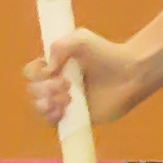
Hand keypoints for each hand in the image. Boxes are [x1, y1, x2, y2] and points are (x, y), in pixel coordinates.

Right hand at [22, 30, 142, 127]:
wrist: (130, 72)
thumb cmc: (107, 53)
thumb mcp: (80, 39)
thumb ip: (58, 46)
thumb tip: (48, 69)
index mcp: (55, 67)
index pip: (31, 73)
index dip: (37, 73)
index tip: (54, 70)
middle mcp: (57, 85)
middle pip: (33, 91)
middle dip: (45, 88)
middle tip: (67, 84)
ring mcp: (66, 102)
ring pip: (40, 107)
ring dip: (47, 103)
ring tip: (68, 97)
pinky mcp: (77, 117)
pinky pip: (53, 123)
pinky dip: (53, 117)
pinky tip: (65, 109)